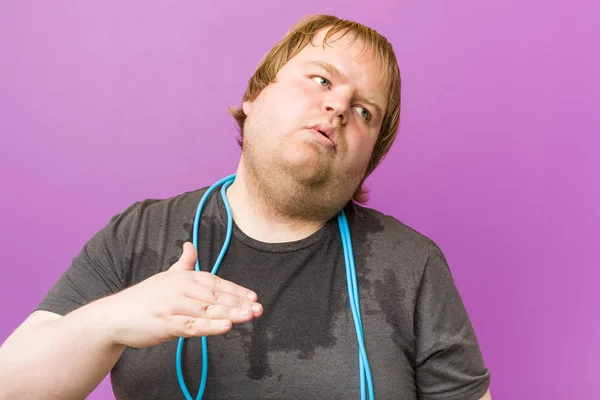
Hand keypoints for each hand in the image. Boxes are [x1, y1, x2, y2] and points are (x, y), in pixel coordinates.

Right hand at [101, 242, 262, 347]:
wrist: (113, 316)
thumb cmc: (143, 298)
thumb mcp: (166, 276)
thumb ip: (183, 263)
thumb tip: (190, 245)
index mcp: (183, 277)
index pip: (216, 282)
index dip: (236, 290)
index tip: (253, 297)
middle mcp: (180, 288)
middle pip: (216, 296)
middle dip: (239, 303)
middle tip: (259, 309)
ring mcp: (173, 306)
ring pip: (208, 310)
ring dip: (230, 313)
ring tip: (250, 316)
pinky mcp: (166, 323)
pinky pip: (192, 325)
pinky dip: (210, 326)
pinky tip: (225, 327)